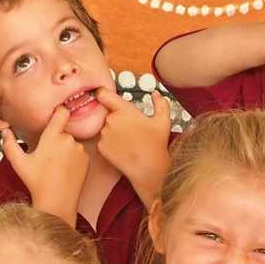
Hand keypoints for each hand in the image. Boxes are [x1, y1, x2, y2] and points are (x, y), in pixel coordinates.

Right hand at [0, 107, 89, 224]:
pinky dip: (74, 158)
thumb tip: (5, 131)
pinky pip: (79, 153)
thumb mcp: (19, 163)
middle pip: (63, 132)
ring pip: (71, 143)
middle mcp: (68, 140)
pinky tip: (65, 170)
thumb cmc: (36, 182)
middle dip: (56, 139)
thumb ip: (10, 144)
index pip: (62, 112)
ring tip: (56, 166)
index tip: (55, 117)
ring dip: (65, 150)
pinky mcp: (87, 160)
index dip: (59, 112)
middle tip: (47, 156)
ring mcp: (80, 150)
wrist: (57, 201)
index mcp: (52, 137)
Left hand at [96, 88, 172, 203]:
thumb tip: (155, 94)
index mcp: (124, 110)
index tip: (107, 97)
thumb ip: (160, 104)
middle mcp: (110, 120)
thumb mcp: (163, 122)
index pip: (104, 94)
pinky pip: (103, 141)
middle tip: (130, 128)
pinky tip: (123, 149)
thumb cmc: (156, 145)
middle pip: (107, 113)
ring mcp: (104, 134)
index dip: (104, 94)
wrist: (148, 169)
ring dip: (113, 131)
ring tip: (128, 140)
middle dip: (116, 118)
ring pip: (105, 128)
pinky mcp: (101, 147)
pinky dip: (110, 144)